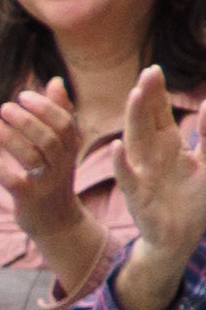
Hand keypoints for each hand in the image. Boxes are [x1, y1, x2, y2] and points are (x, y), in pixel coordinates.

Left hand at [0, 81, 109, 288]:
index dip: (45, 107)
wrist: (56, 221)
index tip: (23, 95)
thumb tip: (56, 82)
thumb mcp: (62, 147)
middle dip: (26, 120)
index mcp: (71, 148)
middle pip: (48, 138)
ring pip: (31, 157)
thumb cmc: (54, 176)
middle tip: (3, 107)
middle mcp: (62, 164)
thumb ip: (60, 114)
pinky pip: (14, 182)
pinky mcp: (28, 199)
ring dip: (9, 138)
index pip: (64, 122)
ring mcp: (46, 183)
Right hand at [121, 72, 205, 309]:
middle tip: (148, 73)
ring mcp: (142, 174)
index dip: (157, 93)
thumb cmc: (193, 202)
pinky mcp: (138, 197)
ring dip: (133, 119)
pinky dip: (121, 163)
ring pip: (135, 142)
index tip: (155, 69)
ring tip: (135, 95)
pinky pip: (127, 177)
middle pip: (146, 121)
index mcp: (167, 146)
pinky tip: (116, 147)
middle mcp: (151, 156)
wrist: (180, 239)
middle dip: (146, 98)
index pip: (159, 113)